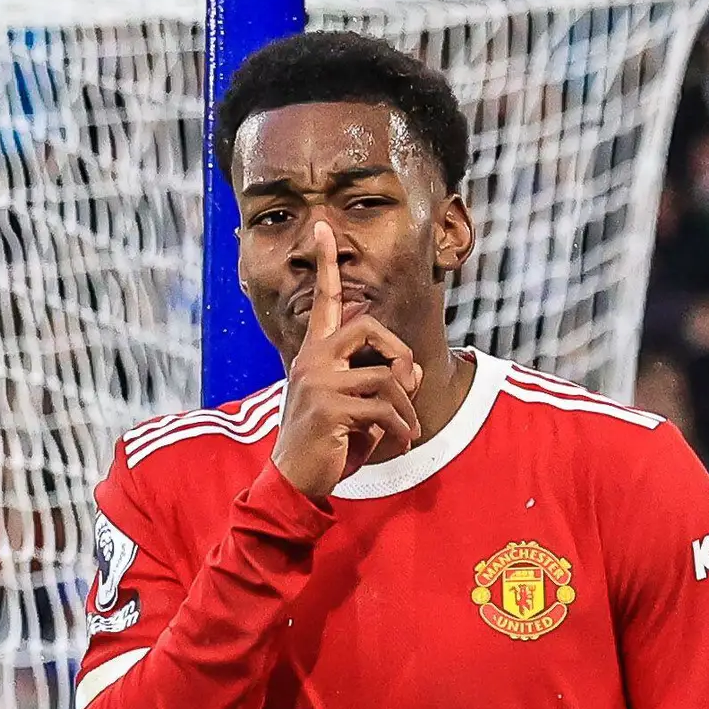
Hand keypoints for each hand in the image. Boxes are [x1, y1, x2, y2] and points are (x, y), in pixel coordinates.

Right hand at [272, 218, 424, 499]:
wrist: (295, 481)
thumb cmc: (327, 444)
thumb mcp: (360, 409)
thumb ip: (384, 382)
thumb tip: (413, 369)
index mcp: (314, 354)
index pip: (323, 301)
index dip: (326, 264)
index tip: (323, 227)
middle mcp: (312, 360)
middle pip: (368, 329)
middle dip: (398, 354)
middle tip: (405, 384)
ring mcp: (318, 382)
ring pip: (385, 376)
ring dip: (405, 408)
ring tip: (406, 431)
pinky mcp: (329, 407)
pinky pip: (383, 407)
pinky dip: (401, 427)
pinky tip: (402, 443)